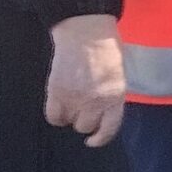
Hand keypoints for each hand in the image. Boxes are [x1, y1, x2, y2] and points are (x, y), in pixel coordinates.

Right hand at [45, 15, 126, 147]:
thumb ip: (112, 95)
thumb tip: (103, 112)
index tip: (93, 140)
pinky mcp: (57, 91)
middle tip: (83, 106)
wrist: (86, 31)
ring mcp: (75, 97)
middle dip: (85, 119)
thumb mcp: (118, 75)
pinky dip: (56, 115)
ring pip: (69, 122)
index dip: (100, 138)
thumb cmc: (106, 48)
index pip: (109, 128)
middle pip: (86, 126)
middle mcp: (96, 100)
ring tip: (72, 101)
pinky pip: (53, 116)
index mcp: (116, 95)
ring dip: (70, 116)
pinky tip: (59, 105)